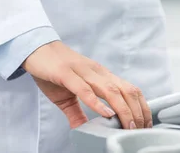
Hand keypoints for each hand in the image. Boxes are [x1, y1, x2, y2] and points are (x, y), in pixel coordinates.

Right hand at [22, 41, 151, 128]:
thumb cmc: (52, 70)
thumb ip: (77, 113)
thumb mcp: (67, 97)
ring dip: (123, 110)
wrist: (33, 48)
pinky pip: (85, 89)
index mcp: (102, 76)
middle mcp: (98, 73)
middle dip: (137, 112)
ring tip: (128, 125)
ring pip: (111, 91)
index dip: (141, 107)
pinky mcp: (66, 74)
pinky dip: (97, 102)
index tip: (146, 124)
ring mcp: (83, 72)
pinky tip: (105, 113)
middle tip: (140, 129)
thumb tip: (83, 130)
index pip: (130, 90)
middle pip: (126, 91)